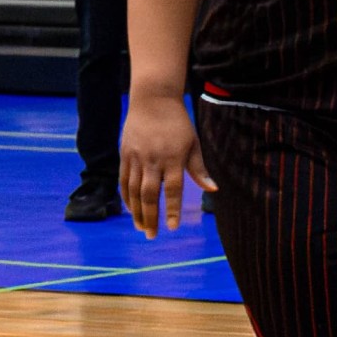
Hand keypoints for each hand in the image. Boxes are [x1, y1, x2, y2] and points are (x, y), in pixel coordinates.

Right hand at [119, 92, 206, 238]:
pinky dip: (127, 197)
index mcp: (174, 158)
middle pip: (150, 194)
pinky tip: (132, 209)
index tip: (172, 227)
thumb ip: (199, 168)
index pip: (173, 189)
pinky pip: (124, 181)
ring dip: (137, 211)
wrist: (153, 101)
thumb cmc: (178, 124)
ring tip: (141, 227)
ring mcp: (136, 158)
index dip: (172, 209)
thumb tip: (212, 190)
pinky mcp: (125, 155)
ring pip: (134, 191)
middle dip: (151, 217)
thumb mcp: (193, 143)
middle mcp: (153, 160)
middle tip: (152, 235)